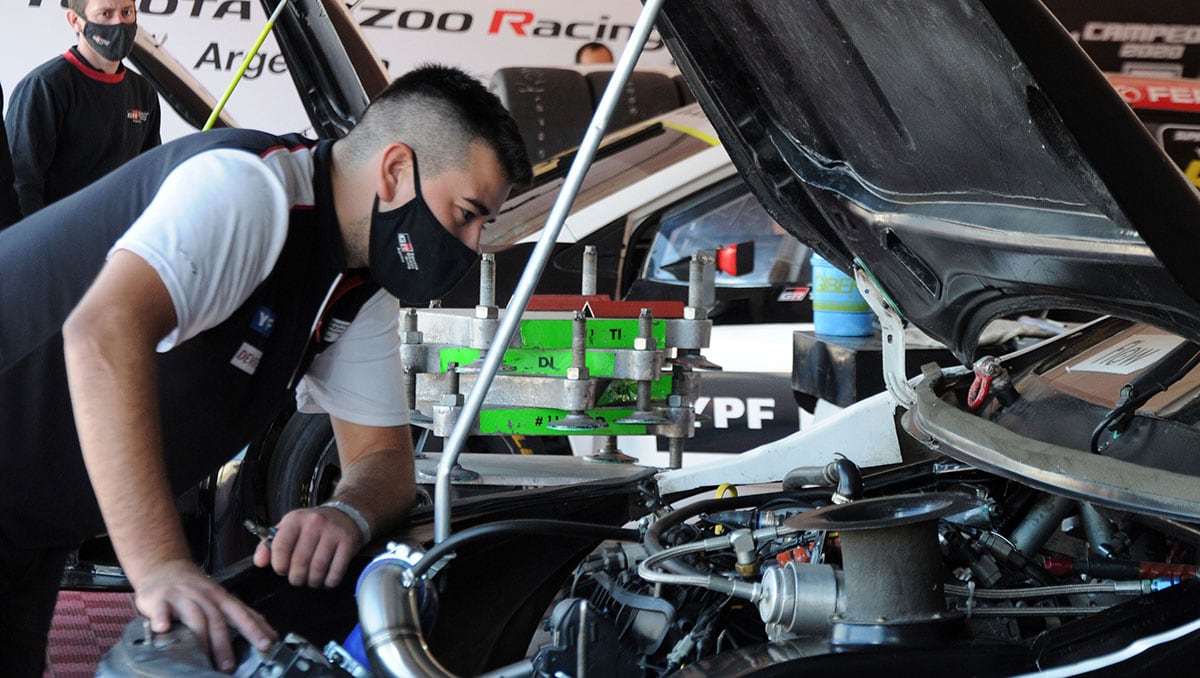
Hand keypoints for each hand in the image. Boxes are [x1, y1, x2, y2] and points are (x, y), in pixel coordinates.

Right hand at [135, 559, 277, 672]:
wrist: (164, 567)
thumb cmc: (196, 588)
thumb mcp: (221, 598)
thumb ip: (241, 616)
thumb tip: (270, 636)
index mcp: (222, 598)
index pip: (242, 614)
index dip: (255, 629)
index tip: (266, 645)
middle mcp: (204, 597)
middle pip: (218, 620)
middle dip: (225, 644)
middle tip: (228, 666)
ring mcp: (182, 597)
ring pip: (195, 617)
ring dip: (200, 638)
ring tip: (202, 658)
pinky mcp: (159, 599)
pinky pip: (161, 609)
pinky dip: (162, 619)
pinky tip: (163, 629)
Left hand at [253, 505, 361, 587]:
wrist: (346, 515)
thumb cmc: (312, 526)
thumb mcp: (289, 528)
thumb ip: (269, 544)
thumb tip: (259, 562)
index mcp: (295, 519)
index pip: (280, 546)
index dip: (279, 565)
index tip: (281, 570)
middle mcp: (314, 523)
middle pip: (299, 562)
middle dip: (296, 577)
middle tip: (297, 579)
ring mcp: (333, 532)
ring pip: (317, 569)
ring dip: (312, 581)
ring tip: (311, 580)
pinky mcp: (348, 543)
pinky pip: (336, 571)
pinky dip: (329, 581)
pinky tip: (326, 580)